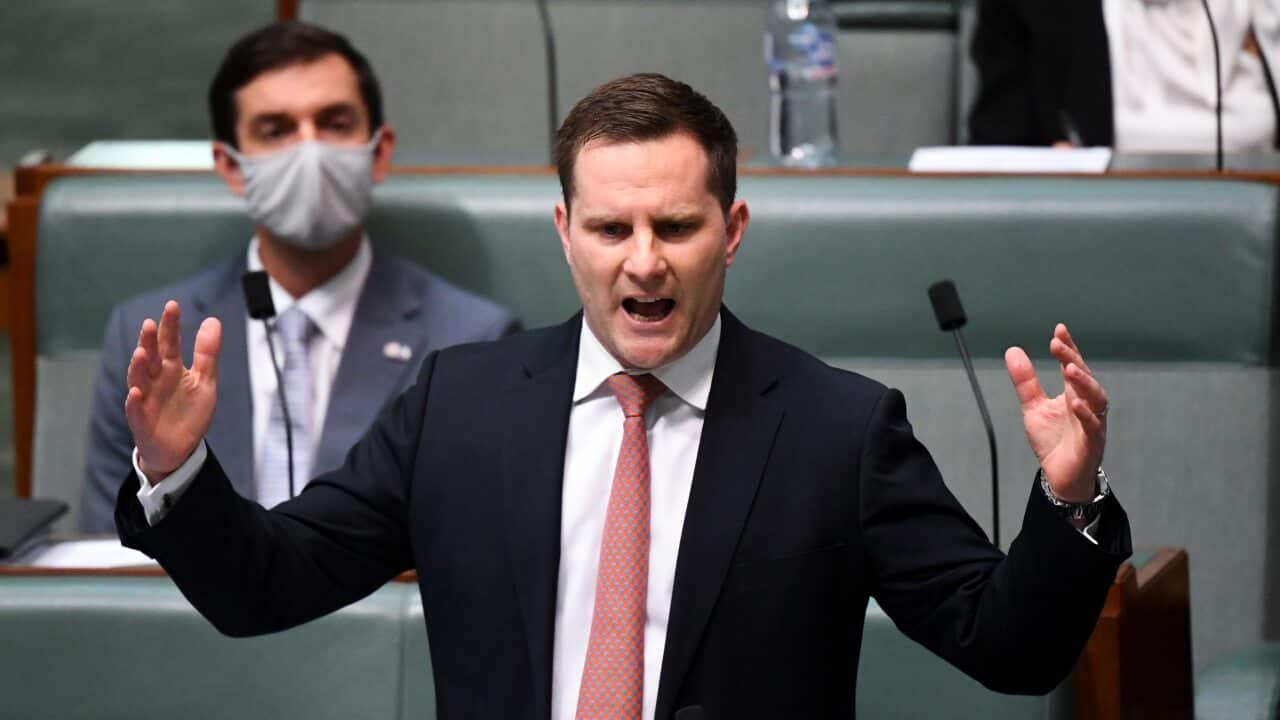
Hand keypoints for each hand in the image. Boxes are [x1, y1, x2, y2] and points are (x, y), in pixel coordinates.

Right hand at [124, 301, 221, 481]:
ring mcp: (146, 400)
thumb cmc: (189, 412)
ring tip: (141, 351)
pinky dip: (135, 402)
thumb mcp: (205, 381)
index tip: (172, 305)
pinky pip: (136, 411)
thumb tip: (213, 320)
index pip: (170, 343)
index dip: (171, 325)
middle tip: (151, 324)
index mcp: (171, 369)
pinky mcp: (142, 421)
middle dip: (150, 341)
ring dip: (138, 366)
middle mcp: (155, 380)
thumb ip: (207, 353)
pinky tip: (136, 392)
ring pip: (138, 380)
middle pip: (151, 357)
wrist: (180, 448)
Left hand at [1004, 324, 1106, 502]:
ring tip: (1069, 368)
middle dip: (1072, 359)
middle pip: (1083, 377)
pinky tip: (1075, 402)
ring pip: (1095, 398)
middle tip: (1058, 343)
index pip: (1072, 365)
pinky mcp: (1092, 443)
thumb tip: (1013, 350)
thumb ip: (1026, 381)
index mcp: (1074, 394)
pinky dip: (1085, 414)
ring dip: (1083, 382)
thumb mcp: (1033, 407)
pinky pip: (1092, 426)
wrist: (1060, 476)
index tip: (1059, 329)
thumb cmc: (1054, 441)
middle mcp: (1086, 404)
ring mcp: (1092, 423)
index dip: (1068, 348)